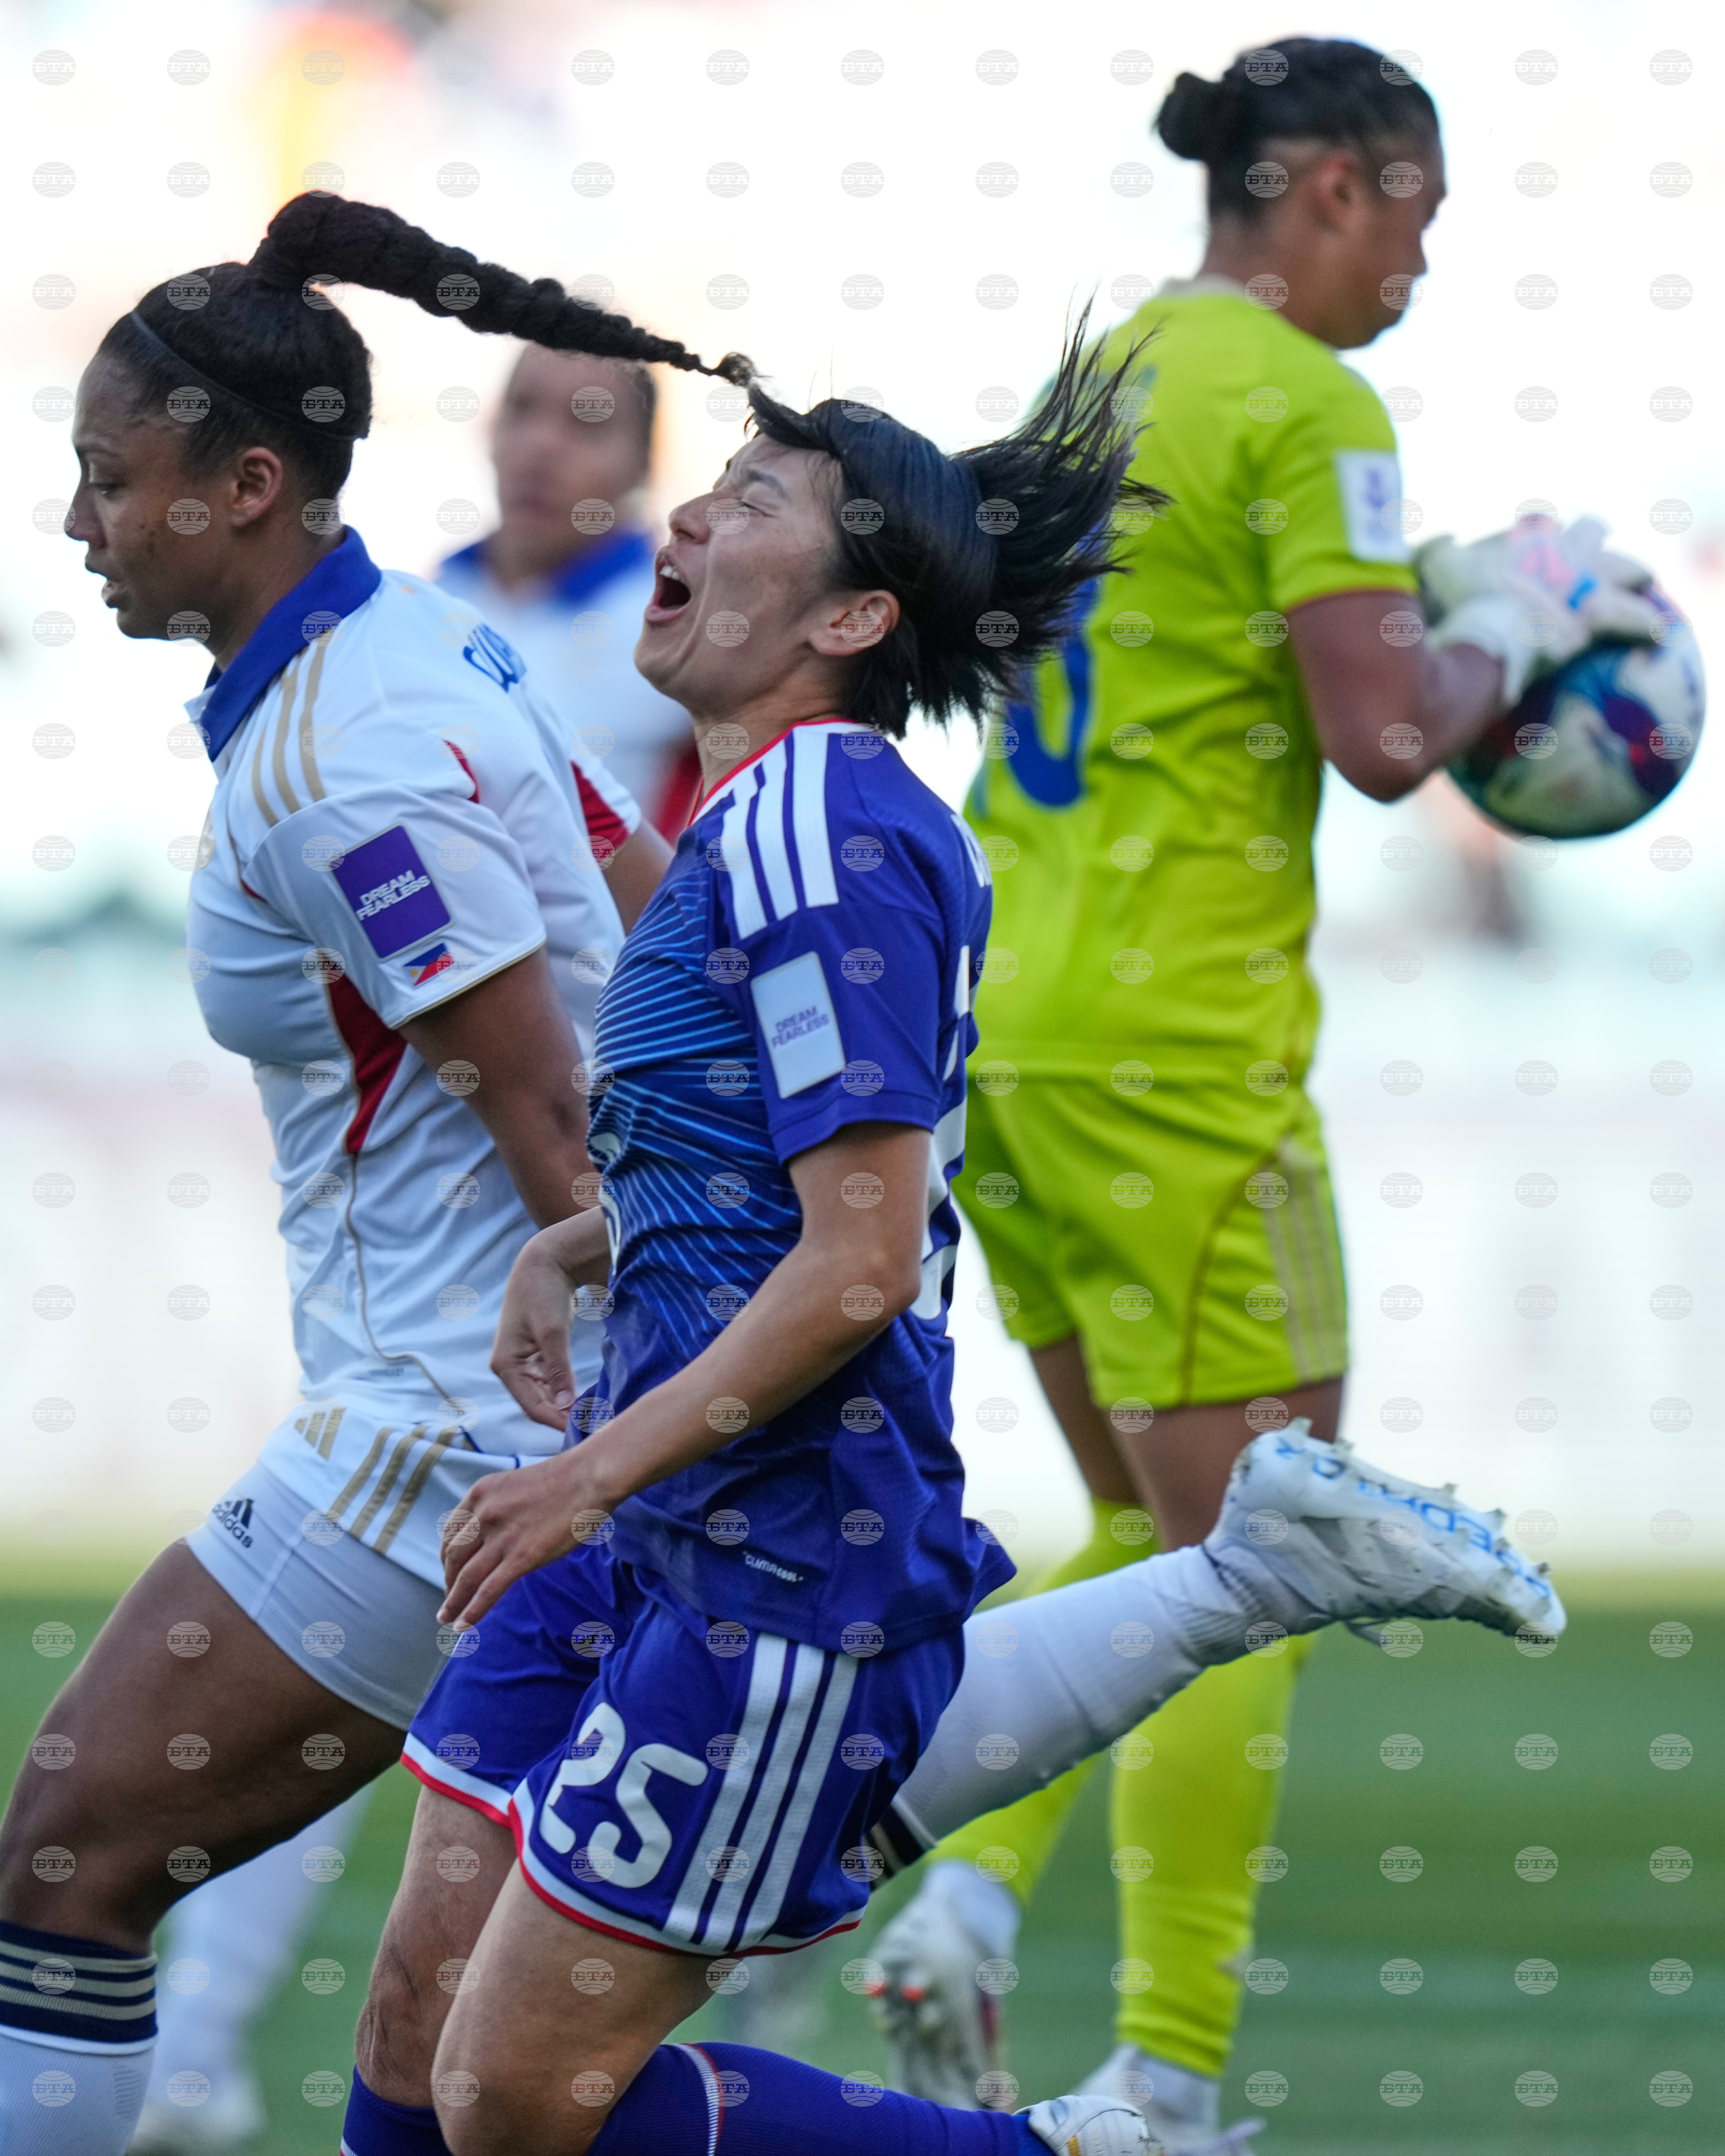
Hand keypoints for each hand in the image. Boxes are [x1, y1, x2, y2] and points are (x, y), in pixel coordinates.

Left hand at [438, 1451, 614, 1629]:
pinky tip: (463, 1625)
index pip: (451, 1532)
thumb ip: (497, 1508)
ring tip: (447, 1617)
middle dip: (448, 1581)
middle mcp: (484, 1515)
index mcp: (480, 1494)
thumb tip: (492, 1535)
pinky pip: (489, 1590)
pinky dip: (473, 1611)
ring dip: (454, 1601)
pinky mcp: (522, 1556)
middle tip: (448, 1598)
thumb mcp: (513, 1486)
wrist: (589, 1476)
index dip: (445, 1556)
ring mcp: (502, 1537)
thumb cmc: (562, 1480)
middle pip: (454, 1556)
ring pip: (466, 1577)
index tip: (448, 1570)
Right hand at [491, 1212, 610, 1428]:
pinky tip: (586, 1398)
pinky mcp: (539, 1354)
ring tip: (594, 1416)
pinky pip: (552, 1380)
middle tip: (594, 1427)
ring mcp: (525, 1362)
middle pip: (538, 1403)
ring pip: (547, 1394)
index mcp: (506, 1365)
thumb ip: (558, 1369)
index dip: (556, 1421)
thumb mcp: (552, 1331)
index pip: (532, 1406)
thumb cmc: (544, 1293)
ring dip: (566, 1405)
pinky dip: (567, 1389)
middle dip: (562, 1416)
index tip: (582, 1431)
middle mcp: (511, 1368)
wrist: (546, 1262)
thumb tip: (565, 1405)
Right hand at [1417, 516, 1665, 704]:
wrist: (1489, 628)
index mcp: (1531, 540)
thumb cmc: (1464, 599)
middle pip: (1593, 530)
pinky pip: (1635, 619)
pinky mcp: (1599, 615)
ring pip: (1628, 566)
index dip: (1552, 531)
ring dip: (1635, 573)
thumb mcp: (1440, 568)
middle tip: (1603, 553)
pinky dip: (1645, 624)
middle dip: (1598, 539)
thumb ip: (1435, 551)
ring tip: (1643, 584)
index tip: (1552, 536)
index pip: (1544, 524)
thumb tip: (1435, 541)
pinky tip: (1657, 631)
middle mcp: (1566, 552)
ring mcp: (1586, 581)